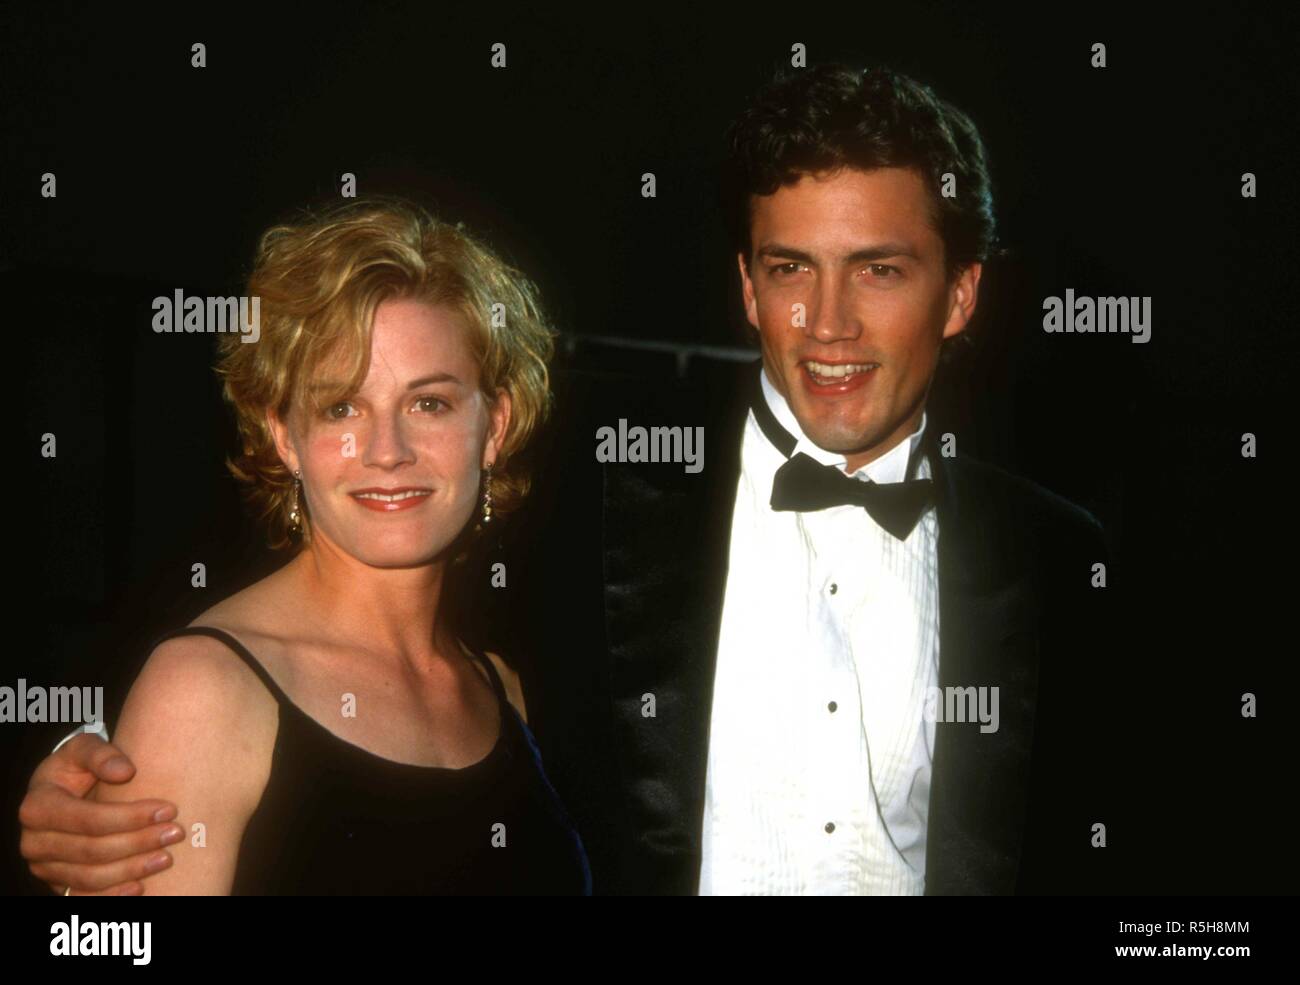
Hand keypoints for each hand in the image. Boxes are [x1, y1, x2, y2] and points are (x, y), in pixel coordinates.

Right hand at [19, 733, 183, 894]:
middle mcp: (35, 842)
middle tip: (175, 833)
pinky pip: (84, 896)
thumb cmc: (77, 766)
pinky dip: (113, 894)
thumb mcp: (84, 747)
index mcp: (38, 807)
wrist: (64, 790)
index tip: (168, 809)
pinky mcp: (57, 883)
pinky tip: (141, 886)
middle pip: (92, 851)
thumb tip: (125, 771)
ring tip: (167, 857)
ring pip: (90, 877)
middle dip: (138, 843)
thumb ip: (101, 753)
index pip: (89, 819)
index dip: (130, 817)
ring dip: (132, 870)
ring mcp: (44, 866)